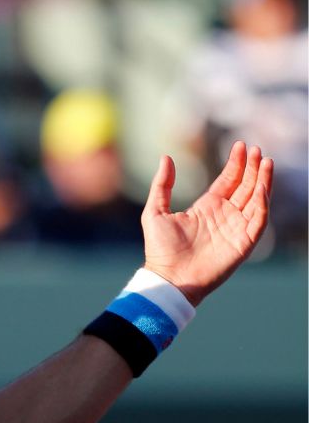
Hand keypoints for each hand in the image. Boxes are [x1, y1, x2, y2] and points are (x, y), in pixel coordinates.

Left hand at [142, 141, 272, 305]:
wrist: (169, 277)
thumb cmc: (160, 248)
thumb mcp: (155, 211)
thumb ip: (162, 185)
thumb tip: (166, 158)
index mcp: (207, 207)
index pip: (228, 181)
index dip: (236, 164)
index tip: (242, 146)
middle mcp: (225, 215)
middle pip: (245, 186)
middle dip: (253, 168)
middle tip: (258, 149)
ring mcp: (236, 228)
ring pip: (256, 199)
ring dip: (262, 181)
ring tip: (266, 162)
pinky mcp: (243, 242)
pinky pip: (257, 220)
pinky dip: (262, 204)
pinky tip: (261, 188)